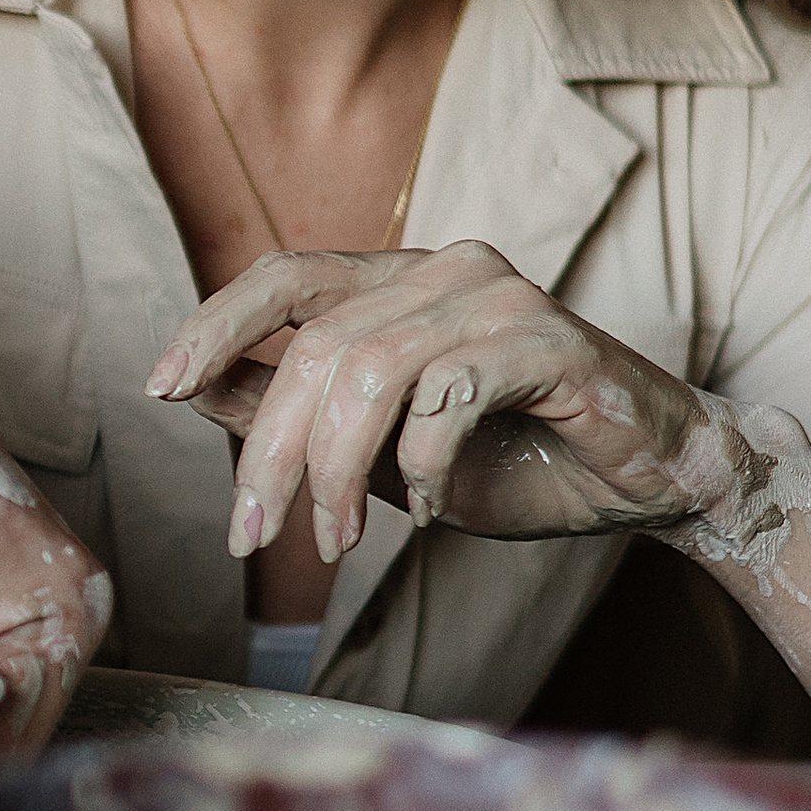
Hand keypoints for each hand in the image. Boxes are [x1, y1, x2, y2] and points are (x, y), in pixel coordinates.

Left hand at [147, 242, 721, 561]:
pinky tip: (433, 512)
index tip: (162, 387)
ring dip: (338, 472)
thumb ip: (299, 411)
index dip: (216, 325)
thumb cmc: (515, 458)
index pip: (284, 277)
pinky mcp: (549, 340)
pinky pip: (447, 397)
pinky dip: (423, 467)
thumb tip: (194, 390)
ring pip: (370, 371)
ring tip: (336, 541)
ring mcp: (499, 297)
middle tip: (252, 535)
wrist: (648, 481)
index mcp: (399, 279)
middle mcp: (445, 269)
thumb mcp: (383, 447)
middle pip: (316, 344)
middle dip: (271, 450)